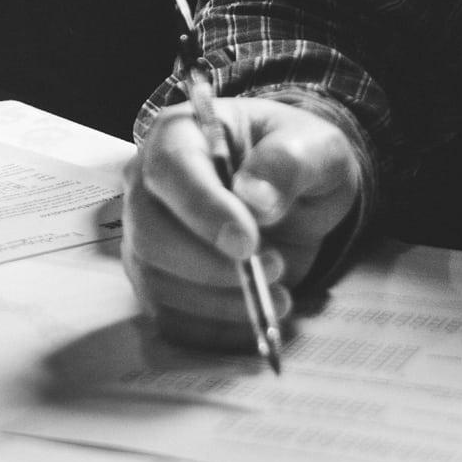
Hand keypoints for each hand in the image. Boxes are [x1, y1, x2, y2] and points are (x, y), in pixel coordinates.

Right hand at [121, 95, 364, 350]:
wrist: (297, 199)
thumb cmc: (297, 161)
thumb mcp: (315, 147)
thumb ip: (288, 162)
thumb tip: (255, 198)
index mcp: (179, 134)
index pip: (170, 170)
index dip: (203, 210)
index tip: (247, 243)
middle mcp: (148, 185)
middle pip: (150, 234)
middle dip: (214, 265)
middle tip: (274, 267)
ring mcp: (146, 238)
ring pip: (158, 282)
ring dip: (221, 302)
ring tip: (277, 293)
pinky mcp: (159, 282)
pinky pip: (171, 319)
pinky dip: (216, 328)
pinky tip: (256, 315)